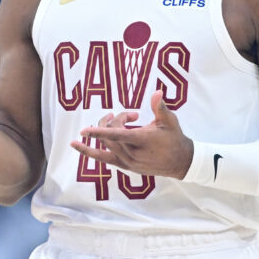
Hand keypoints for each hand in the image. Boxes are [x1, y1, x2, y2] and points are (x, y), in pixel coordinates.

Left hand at [71, 91, 193, 178]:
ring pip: (106, 146)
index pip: (117, 136)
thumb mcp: (170, 121)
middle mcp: (133, 154)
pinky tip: (77, 145)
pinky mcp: (125, 166)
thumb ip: (160, 107)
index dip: (100, 132)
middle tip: (131, 115)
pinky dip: (89, 152)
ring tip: (112, 118)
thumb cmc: (175, 138)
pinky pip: (103, 159)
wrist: (181, 162)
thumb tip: (157, 92)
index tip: (84, 131)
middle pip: (111, 136)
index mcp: (143, 141)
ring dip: (105, 131)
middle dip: (116, 121)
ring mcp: (128, 162)